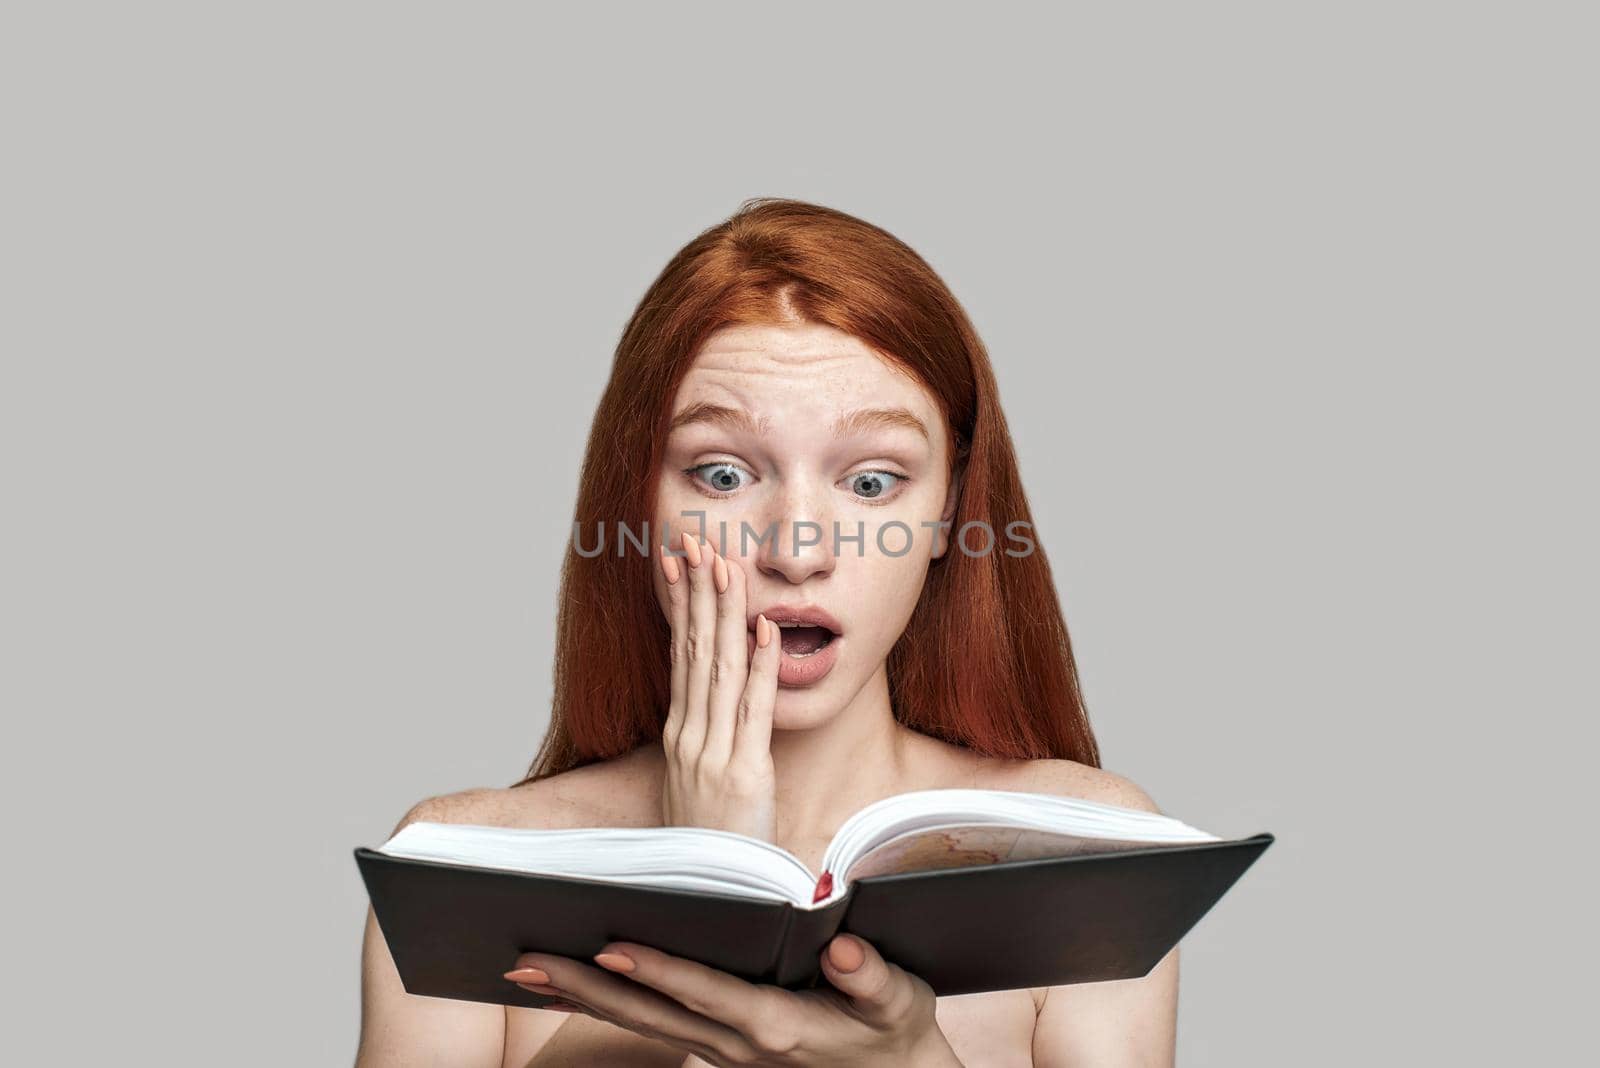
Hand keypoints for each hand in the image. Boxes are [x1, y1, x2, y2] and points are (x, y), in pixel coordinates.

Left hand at [503, 932, 961, 1066]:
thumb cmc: (898, 1034)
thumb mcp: (901, 1003)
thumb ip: (871, 977)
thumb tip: (841, 946)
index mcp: (777, 1025)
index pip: (702, 993)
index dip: (655, 970)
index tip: (607, 948)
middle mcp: (739, 1045)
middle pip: (649, 1013)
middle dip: (584, 987)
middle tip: (524, 960)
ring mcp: (725, 1055)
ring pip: (642, 1023)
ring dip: (583, 998)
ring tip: (529, 969)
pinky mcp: (722, 1053)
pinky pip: (654, 1028)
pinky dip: (612, 1006)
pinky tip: (581, 986)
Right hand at [658, 530, 781, 841]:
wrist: (710, 901)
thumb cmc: (709, 847)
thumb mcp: (696, 786)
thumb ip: (702, 743)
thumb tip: (706, 709)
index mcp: (678, 735)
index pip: (679, 655)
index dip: (681, 606)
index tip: (679, 563)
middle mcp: (689, 736)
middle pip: (694, 650)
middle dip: (697, 592)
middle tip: (698, 542)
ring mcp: (713, 753)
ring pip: (719, 668)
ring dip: (725, 613)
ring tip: (728, 566)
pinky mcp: (745, 773)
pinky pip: (755, 710)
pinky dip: (763, 667)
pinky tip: (768, 630)